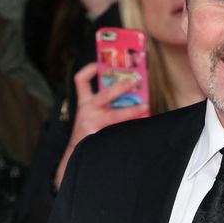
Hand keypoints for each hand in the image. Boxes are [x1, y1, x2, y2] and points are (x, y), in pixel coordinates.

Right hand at [54, 61, 149, 186]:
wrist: (77, 160)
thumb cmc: (88, 135)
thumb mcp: (91, 115)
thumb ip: (105, 104)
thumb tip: (131, 93)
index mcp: (84, 104)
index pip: (81, 80)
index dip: (90, 69)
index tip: (101, 63)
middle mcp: (86, 112)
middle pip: (105, 95)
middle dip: (122, 86)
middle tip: (136, 81)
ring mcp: (92, 126)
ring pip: (116, 116)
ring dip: (133, 110)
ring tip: (146, 107)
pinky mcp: (99, 141)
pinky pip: (120, 133)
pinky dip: (133, 131)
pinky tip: (144, 129)